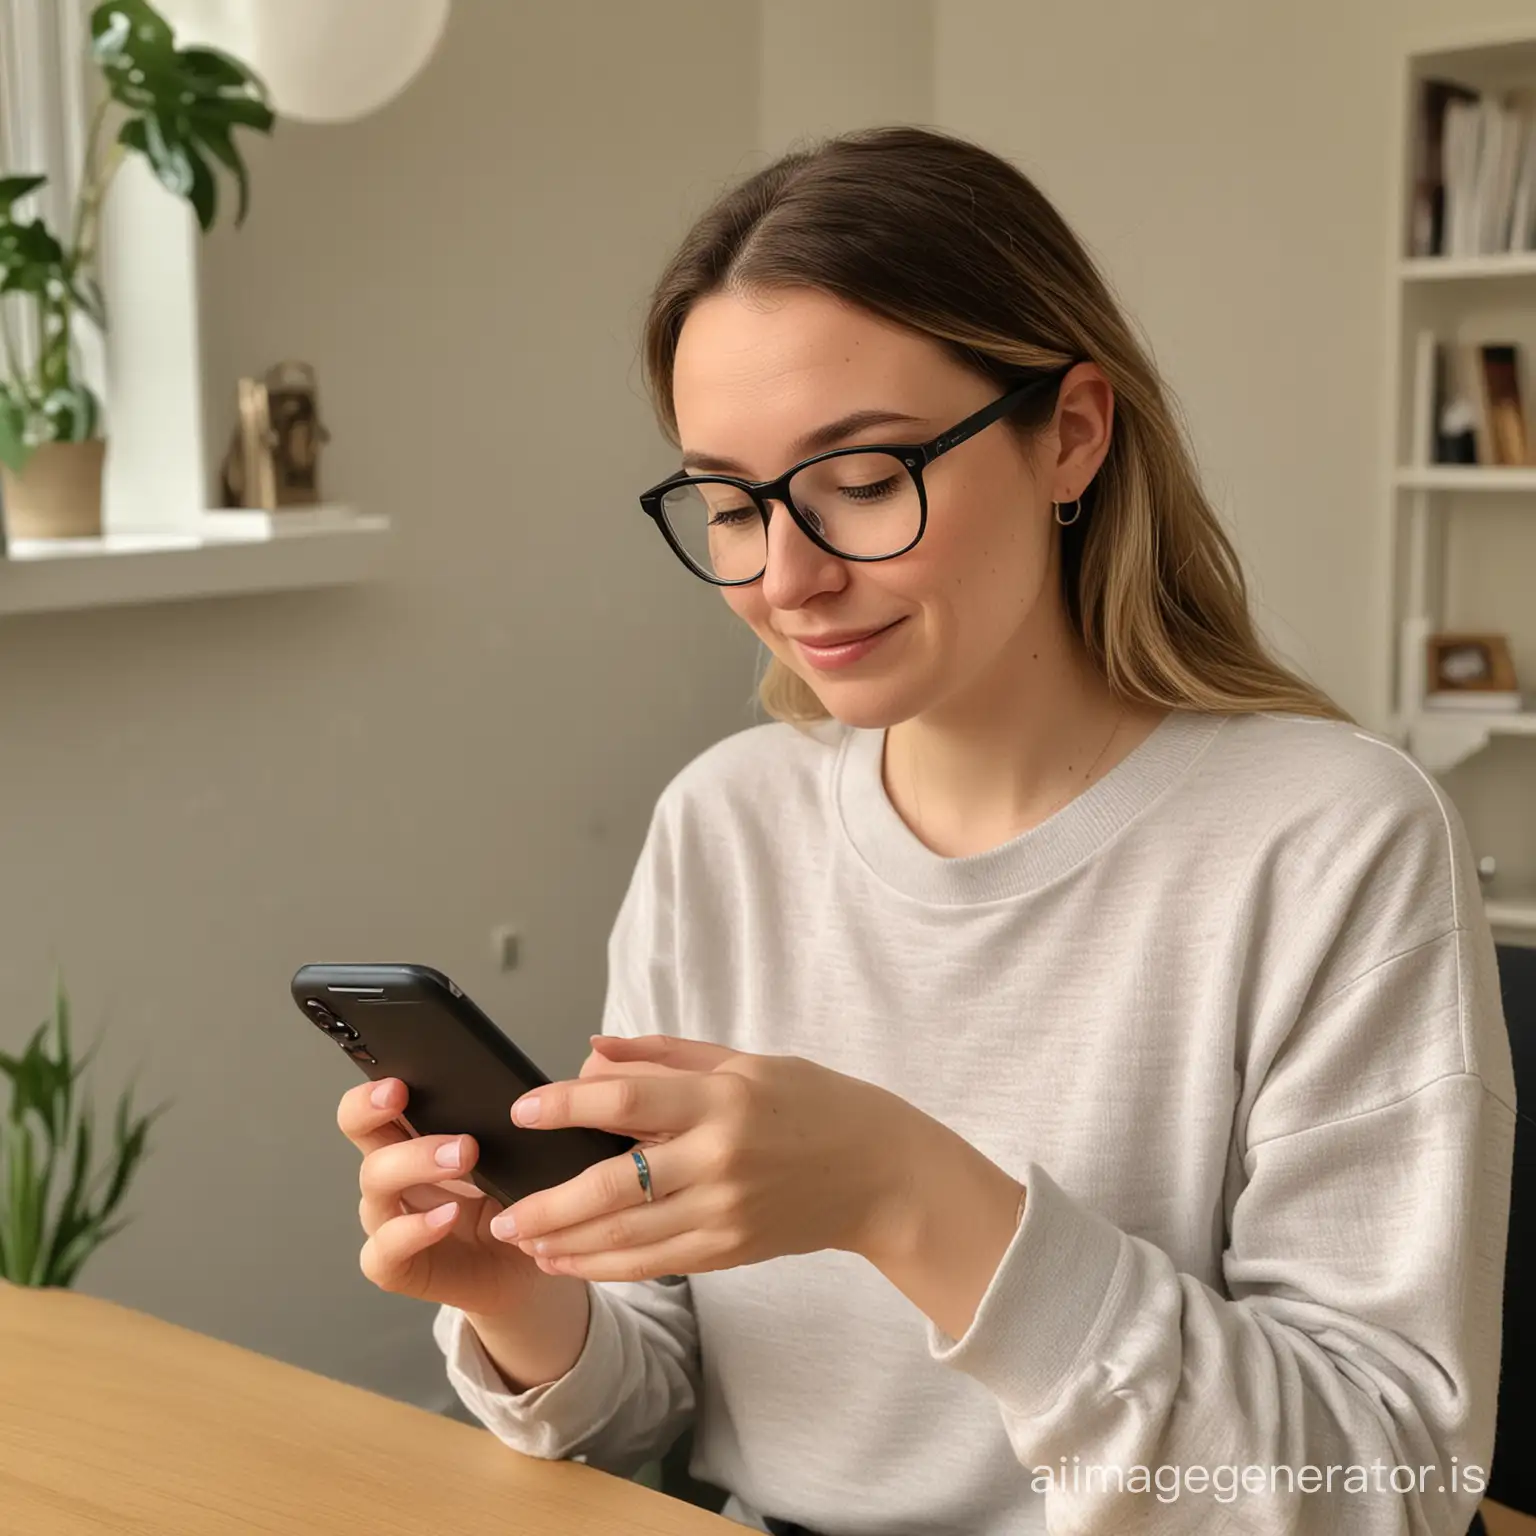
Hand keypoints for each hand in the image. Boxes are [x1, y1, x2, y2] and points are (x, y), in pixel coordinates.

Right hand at [337, 1077, 546, 1316]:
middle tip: (408, 1097)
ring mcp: (389, 1222)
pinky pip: (385, 1250)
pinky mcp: (395, 1267)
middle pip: (362, 1135)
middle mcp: (393, 1179)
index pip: (373, 1108)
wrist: (524, 1268)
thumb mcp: (513, 1156)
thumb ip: (503, 1124)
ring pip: (374, 1184)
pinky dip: (413, 1230)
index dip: (372, 1093)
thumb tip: (522, 1089)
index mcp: (412, 1143)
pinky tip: (448, 1216)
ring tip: (463, 1154)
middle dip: (377, 1112)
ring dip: (415, 1161)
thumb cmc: (514, 1205)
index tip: (397, 1080)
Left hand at [488, 1035, 928, 1283]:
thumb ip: (665, 1057)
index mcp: (723, 1100)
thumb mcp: (745, 1062)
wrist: (881, 1173)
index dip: (567, 1104)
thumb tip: (592, 1051)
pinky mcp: (729, 1251)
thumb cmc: (815, 1103)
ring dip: (566, 1242)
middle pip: (614, 1186)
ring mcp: (724, 1213)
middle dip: (548, 1202)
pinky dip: (605, 1265)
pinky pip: (654, 1263)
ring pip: (627, 1238)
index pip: (627, 1100)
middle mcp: (719, 1160)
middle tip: (501, 1209)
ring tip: (522, 1238)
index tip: (522, 1109)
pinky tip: (569, 1260)